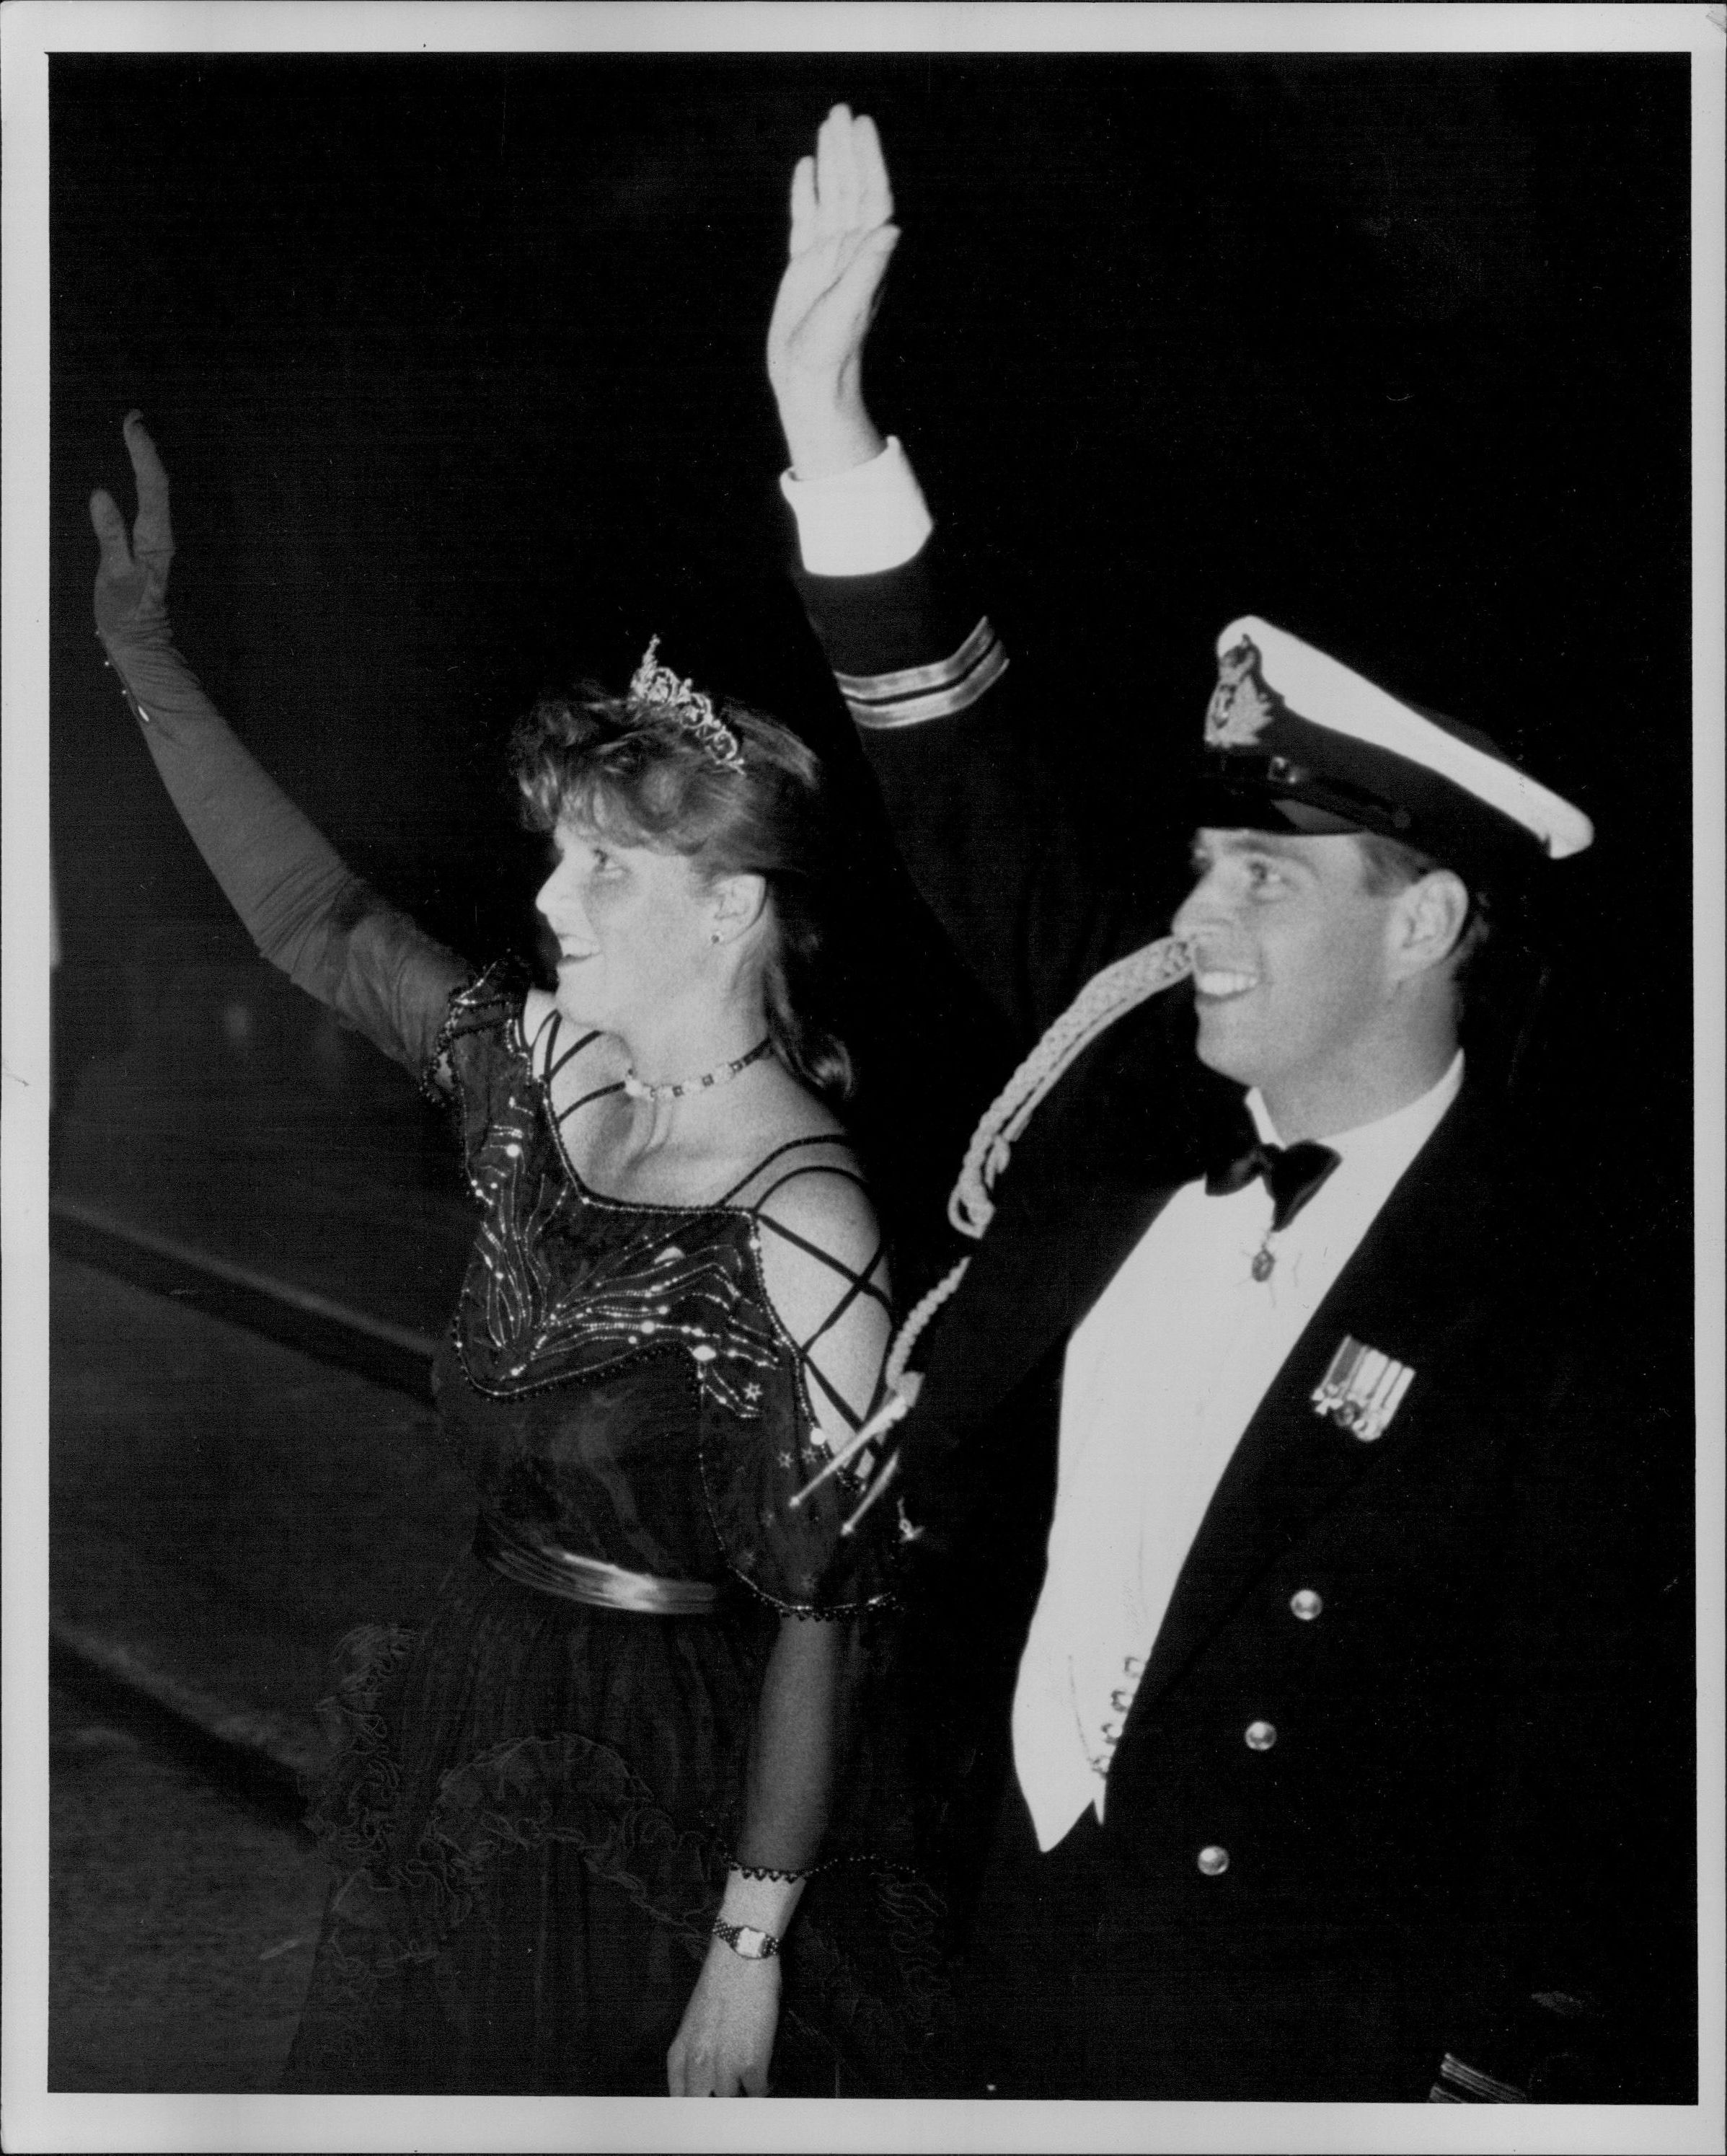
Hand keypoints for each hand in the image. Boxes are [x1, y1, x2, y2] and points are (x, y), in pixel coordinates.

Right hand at [90, 410, 173, 644]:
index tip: (133, 425)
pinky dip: (142, 481)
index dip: (143, 453)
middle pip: (158, 484)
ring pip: (155, 492)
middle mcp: (161, 536)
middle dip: (146, 449)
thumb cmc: (126, 614)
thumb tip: (101, 496)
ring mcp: (157, 541)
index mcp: (155, 540)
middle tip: (133, 419)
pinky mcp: (149, 546)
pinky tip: (136, 472)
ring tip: (134, 434)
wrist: (140, 642)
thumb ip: (110, 536)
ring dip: (146, 461)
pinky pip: (148, 504)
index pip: (153, 487)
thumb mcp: (113, 576)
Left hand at [666, 1939, 780, 2095]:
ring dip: (743, 2096)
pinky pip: (758, 2092)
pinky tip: (766, 2075)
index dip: (692, 2110)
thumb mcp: (695, 2021)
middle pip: (703, 2108)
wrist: (740, 1956)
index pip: (678, 2100)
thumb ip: (695, 2052)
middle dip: (717, 2108)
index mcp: (680, 2053)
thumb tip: (707, 2079)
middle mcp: (698, 2065)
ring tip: (750, 2085)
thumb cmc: (720, 1982)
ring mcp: (725, 2068)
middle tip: (730, 2103)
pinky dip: (764, 2087)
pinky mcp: (752, 2064)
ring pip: (732, 2102)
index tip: (705, 2112)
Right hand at [767, 104, 897, 477]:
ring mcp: (826, 258)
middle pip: (851, 188)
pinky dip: (805, 192)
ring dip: (830, 162)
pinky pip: (805, 220)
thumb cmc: (831, 354)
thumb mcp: (849, 310)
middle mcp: (849, 251)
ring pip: (829, 197)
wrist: (810, 382)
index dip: (869, 160)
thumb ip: (868, 269)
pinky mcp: (804, 269)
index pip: (871, 196)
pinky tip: (806, 168)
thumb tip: (891, 228)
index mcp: (864, 256)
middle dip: (848, 149)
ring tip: (827, 125)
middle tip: (843, 110)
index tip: (862, 126)